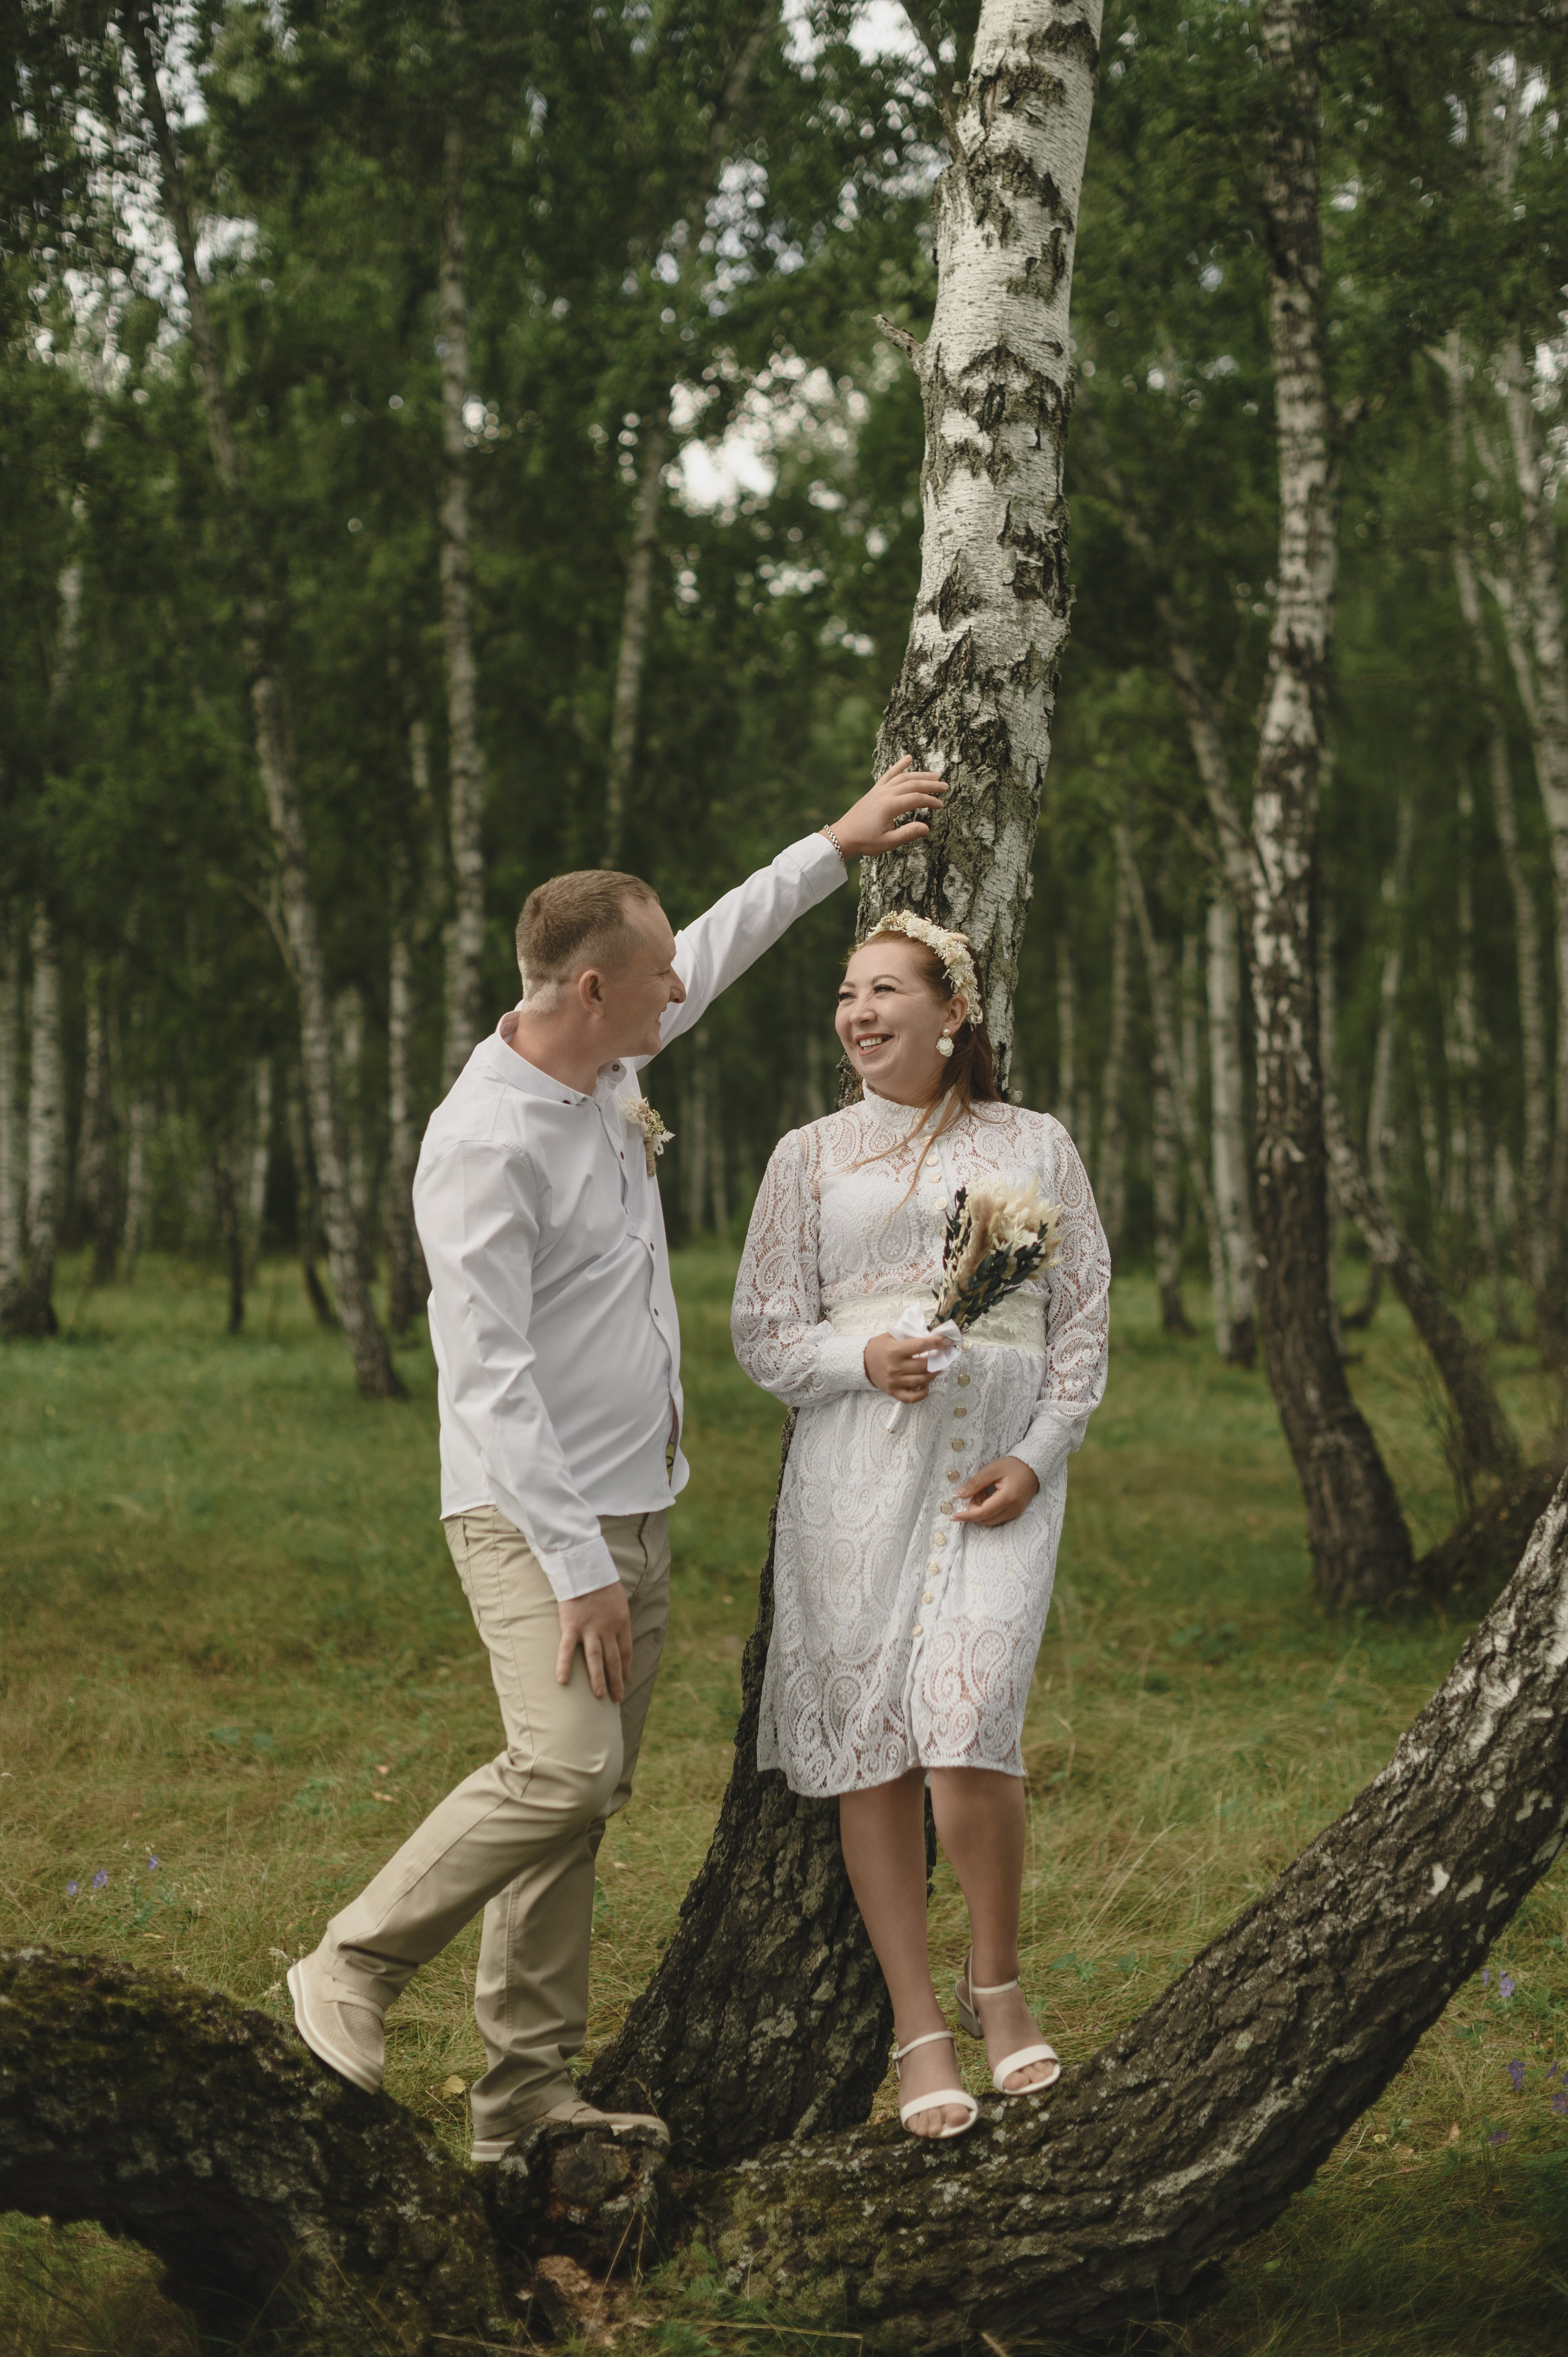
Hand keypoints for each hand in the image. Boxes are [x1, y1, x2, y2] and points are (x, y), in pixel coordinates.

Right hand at [555, 1582, 632, 1701]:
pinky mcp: (571, 1626)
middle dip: (616, 1681)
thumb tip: (618, 1629)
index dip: (625, 1668)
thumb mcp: (619, 1599)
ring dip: (598, 1680)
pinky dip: (564, 1666)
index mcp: (622, 1622)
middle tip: (616, 1698)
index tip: (625, 1680)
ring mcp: (589, 1629)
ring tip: (599, 1696)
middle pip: (613, 1660)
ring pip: (595, 1660)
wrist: (586, 1568)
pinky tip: (562, 1681)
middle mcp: (608, 1629)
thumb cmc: (602, 1581)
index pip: (625, 1652)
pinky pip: (567, 1650)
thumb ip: (618, 1616)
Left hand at [829, 755, 946, 857]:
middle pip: (913, 784)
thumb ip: (908, 833)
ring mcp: (879, 790)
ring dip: (920, 775)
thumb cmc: (865, 841)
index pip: (916, 799)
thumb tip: (927, 827)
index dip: (931, 801)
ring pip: (903, 777)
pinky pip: (889, 774)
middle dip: (931, 785)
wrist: (843, 836)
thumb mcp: (888, 842)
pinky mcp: (875, 790)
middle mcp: (885, 794)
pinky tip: (908, 758)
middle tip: (945, 786)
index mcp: (890, 806)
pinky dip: (899, 766)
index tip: (941, 806)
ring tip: (935, 775)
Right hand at [864, 1331, 939, 1400]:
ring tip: (936, 1368)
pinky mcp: (893, 1392)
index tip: (947, 1341)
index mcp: (895, 1350)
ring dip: (934, 1374)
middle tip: (943, 1356)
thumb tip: (932, 1333)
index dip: (937, 1343)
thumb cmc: (879, 1347)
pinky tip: (925, 1385)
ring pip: (922, 1380)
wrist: (862, 1362)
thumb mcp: (892, 1335)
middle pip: (925, 1365)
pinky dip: (923, 1392)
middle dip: (939, 1360)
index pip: (921, 1345)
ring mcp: (895, 1381)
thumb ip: (910, 1334)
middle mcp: (895, 1367)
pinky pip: (913, 1397)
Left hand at [951, 1456, 1038, 1526]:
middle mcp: (1012, 1510)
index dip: (967, 1515)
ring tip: (982, 1492)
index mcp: (1007, 1498)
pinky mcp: (1015, 1514)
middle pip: (985, 1519)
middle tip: (974, 1492)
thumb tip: (958, 1495)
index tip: (953, 1516)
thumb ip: (975, 1483)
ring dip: (980, 1510)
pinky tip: (989, 1496)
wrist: (1034, 1468)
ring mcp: (1015, 1513)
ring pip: (989, 1520)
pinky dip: (988, 1510)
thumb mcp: (992, 1470)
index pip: (983, 1513)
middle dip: (974, 1509)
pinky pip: (996, 1518)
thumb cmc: (1013, 1466)